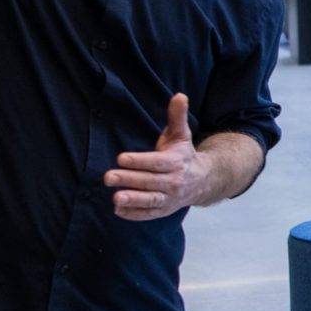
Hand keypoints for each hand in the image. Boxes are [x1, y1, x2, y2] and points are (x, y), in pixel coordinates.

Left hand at [106, 94, 208, 220]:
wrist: (203, 180)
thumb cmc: (183, 155)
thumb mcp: (181, 135)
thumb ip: (177, 116)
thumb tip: (179, 95)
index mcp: (177, 162)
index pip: (157, 162)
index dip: (139, 161)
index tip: (121, 158)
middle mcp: (174, 182)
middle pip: (150, 181)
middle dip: (129, 179)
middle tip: (108, 177)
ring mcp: (169, 198)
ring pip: (150, 200)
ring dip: (133, 200)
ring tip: (115, 198)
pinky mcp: (164, 210)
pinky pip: (149, 214)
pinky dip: (135, 214)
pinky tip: (119, 210)